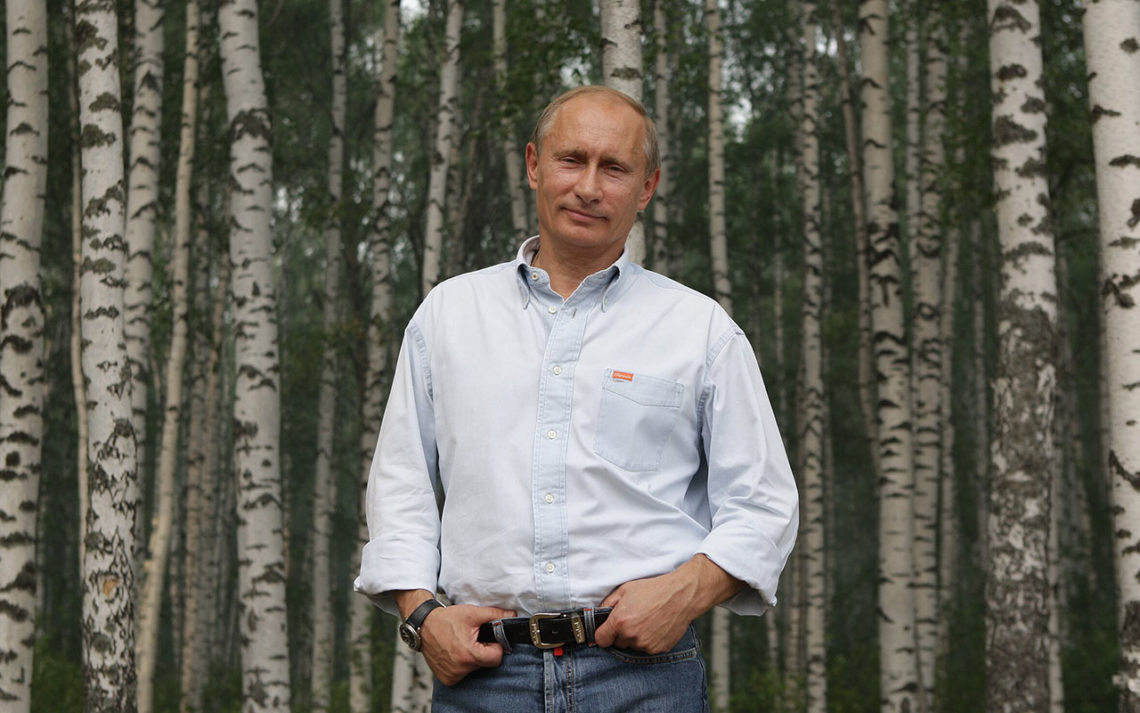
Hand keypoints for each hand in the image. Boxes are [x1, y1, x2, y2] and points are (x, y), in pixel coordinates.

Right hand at [420, 604, 515, 685]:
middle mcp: (460, 669)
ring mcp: (452, 675)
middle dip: (483, 651)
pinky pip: (463, 674)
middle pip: (486, 664)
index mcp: (469, 654)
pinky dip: (462, 665)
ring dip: (472, 658)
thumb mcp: (473, 613)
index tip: (487, 638)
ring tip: (462, 644)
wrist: (423, 625)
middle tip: (472, 639)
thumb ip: (495, 615)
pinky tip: (455, 652)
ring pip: (475, 669)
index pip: (496, 658)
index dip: (495, 646)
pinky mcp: (447, 679)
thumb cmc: (447, 619)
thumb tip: (512, 616)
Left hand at [593, 555, 744, 653]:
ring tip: (646, 620)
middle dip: (621, 634)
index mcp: (620, 621)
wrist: (681, 596)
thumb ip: (608, 603)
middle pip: (618, 643)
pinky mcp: (658, 649)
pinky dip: (649, 640)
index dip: (603, 634)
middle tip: (633, 619)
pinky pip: (647, 648)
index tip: (607, 630)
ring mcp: (645, 644)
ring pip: (633, 646)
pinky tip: (656, 626)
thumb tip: (599, 614)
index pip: (601, 640)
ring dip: (636, 638)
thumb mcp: (625, 589)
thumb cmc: (653, 590)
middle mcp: (631, 636)